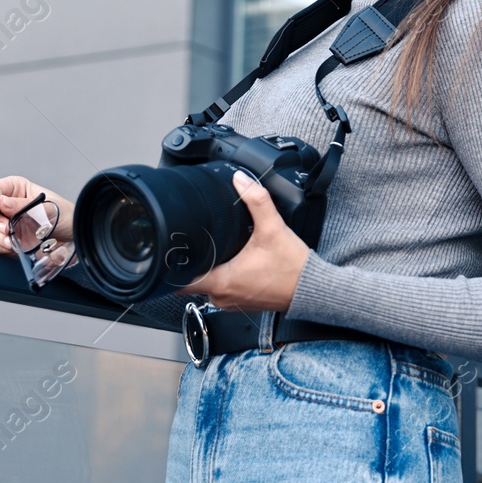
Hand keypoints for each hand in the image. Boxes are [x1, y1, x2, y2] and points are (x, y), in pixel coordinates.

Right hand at [0, 175, 72, 254]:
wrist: (75, 236)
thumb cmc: (65, 215)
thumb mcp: (47, 207)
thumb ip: (23, 205)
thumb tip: (1, 202)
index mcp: (17, 190)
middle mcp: (9, 206)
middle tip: (5, 227)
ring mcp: (8, 224)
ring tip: (12, 240)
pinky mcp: (10, 240)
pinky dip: (2, 247)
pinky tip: (14, 247)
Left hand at [180, 171, 309, 311]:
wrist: (312, 289)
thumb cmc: (292, 268)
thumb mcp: (273, 228)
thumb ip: (256, 200)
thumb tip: (240, 180)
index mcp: (222, 282)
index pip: (179, 282)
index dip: (170, 267)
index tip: (170, 253)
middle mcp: (222, 296)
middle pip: (191, 282)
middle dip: (190, 263)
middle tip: (194, 244)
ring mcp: (232, 302)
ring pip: (207, 286)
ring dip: (207, 270)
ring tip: (213, 252)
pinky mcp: (243, 302)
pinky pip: (223, 290)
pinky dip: (223, 277)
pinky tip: (232, 263)